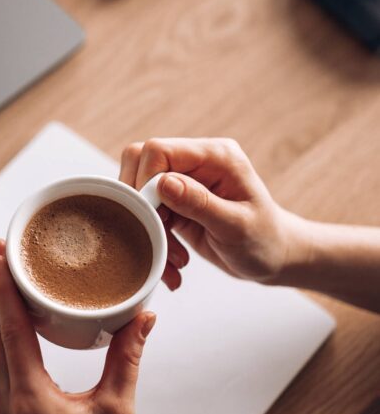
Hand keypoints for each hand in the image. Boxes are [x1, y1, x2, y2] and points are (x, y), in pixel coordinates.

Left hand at [0, 238, 154, 413]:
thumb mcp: (118, 411)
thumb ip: (127, 358)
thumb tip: (143, 315)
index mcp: (30, 399)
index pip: (10, 327)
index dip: (4, 285)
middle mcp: (4, 403)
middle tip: (1, 249)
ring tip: (6, 275)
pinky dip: (3, 335)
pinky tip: (13, 320)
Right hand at [119, 137, 293, 284]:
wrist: (273, 257)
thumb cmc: (264, 240)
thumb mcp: (236, 226)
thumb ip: (199, 203)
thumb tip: (162, 183)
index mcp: (216, 156)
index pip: (160, 150)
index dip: (146, 180)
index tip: (153, 216)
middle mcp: (197, 162)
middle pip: (140, 163)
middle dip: (141, 205)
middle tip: (157, 236)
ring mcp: (184, 181)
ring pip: (139, 191)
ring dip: (148, 228)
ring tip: (174, 261)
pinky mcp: (175, 201)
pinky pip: (147, 212)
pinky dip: (154, 239)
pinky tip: (174, 263)